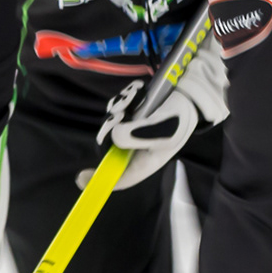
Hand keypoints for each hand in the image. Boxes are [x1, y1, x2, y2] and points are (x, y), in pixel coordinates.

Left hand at [79, 40, 228, 190]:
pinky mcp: (129, 114)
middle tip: (120, 114)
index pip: (121, 177)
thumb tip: (113, 135)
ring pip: (109, 125)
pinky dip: (123, 98)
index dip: (101, 180)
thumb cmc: (181, 116)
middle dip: (110, 129)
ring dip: (118, 109)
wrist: (189, 92)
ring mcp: (130, 130)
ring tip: (135, 99)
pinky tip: (137, 93)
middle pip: (108, 146)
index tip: (82, 177)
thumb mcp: (165, 129)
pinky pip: (115, 108)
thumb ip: (139, 134)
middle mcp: (134, 147)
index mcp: (145, 161)